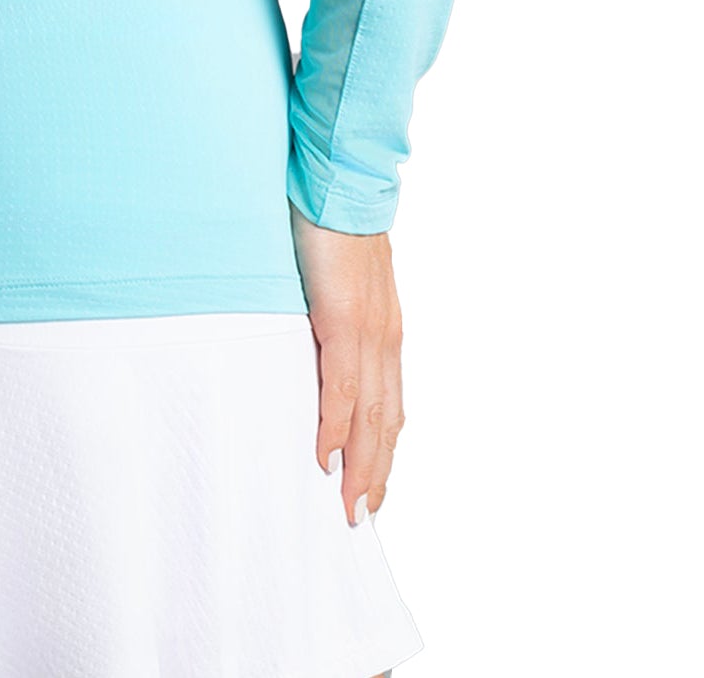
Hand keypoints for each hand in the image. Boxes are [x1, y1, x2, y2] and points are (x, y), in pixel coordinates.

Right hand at [289, 201, 404, 525]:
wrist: (341, 184)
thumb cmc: (332, 225)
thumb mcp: (338, 281)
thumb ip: (333, 314)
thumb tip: (314, 338)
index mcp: (384, 332)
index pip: (389, 406)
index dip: (382, 452)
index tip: (372, 488)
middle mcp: (385, 339)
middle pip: (385, 423)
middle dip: (376, 474)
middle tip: (361, 518)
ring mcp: (368, 331)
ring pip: (370, 415)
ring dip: (361, 465)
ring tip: (350, 504)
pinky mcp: (345, 319)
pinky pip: (342, 384)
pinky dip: (335, 424)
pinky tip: (327, 453)